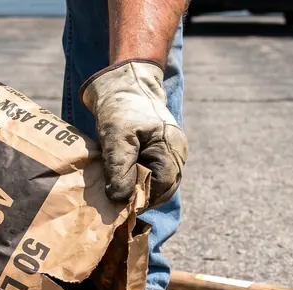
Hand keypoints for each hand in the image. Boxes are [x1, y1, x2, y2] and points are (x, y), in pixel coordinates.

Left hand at [81, 60, 187, 209]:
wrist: (123, 85)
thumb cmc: (121, 108)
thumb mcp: (116, 138)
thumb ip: (119, 169)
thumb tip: (120, 200)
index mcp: (172, 149)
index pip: (161, 187)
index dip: (140, 197)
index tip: (117, 201)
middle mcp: (177, 155)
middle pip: (162, 190)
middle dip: (140, 196)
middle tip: (115, 197)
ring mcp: (171, 154)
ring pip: (157, 185)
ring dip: (137, 188)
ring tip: (117, 185)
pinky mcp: (160, 154)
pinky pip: (152, 176)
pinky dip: (137, 180)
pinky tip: (122, 177)